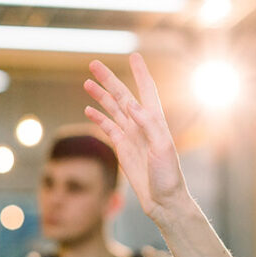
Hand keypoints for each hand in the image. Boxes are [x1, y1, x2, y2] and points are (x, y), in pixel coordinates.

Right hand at [84, 54, 190, 222]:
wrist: (164, 200)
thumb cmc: (169, 175)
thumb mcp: (162, 148)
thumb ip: (148, 125)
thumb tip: (131, 105)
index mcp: (156, 121)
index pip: (147, 90)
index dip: (140, 73)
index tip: (134, 55)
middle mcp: (143, 125)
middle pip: (123, 96)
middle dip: (109, 80)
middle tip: (94, 64)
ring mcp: (132, 136)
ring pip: (113, 110)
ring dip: (100, 96)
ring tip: (86, 82)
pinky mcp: (123, 148)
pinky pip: (108, 128)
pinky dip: (98, 118)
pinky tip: (89, 109)